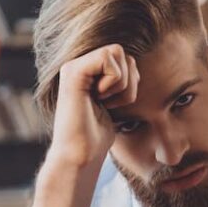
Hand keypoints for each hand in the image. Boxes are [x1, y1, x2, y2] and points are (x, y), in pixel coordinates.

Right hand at [49, 44, 139, 167]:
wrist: (81, 154)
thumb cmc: (97, 135)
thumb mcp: (115, 102)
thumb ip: (120, 80)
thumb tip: (134, 65)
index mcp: (87, 71)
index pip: (123, 57)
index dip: (129, 81)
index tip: (114, 103)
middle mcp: (78, 65)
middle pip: (122, 52)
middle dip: (128, 81)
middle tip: (110, 103)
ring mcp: (74, 67)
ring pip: (117, 52)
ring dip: (121, 84)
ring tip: (104, 102)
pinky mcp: (73, 72)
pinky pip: (107, 59)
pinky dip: (113, 83)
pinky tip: (98, 99)